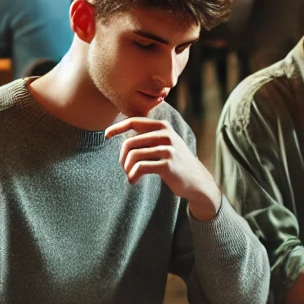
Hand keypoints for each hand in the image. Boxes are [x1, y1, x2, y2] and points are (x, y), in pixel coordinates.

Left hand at [105, 117, 220, 220]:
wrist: (197, 182)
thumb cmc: (176, 163)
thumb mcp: (166, 143)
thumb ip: (149, 135)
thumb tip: (121, 130)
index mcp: (163, 126)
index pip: (134, 121)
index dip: (117, 127)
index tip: (106, 135)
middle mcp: (166, 134)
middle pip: (130, 142)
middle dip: (122, 158)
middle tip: (125, 168)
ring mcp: (168, 149)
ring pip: (133, 155)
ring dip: (127, 169)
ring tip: (130, 176)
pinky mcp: (167, 165)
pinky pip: (140, 167)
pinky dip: (133, 176)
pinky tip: (134, 181)